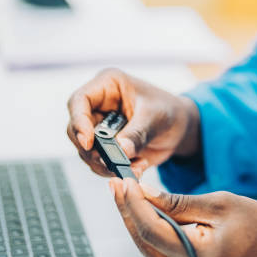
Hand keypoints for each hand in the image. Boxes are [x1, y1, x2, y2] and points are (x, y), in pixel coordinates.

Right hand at [67, 68, 199, 177]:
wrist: (180, 128)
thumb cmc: (169, 111)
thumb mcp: (156, 117)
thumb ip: (138, 133)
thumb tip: (120, 150)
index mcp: (108, 86)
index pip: (79, 101)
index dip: (78, 122)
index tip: (88, 142)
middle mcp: (98, 106)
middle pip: (76, 129)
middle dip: (92, 149)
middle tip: (111, 161)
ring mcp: (100, 128)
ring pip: (86, 150)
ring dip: (106, 163)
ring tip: (136, 164)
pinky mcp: (106, 147)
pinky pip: (99, 163)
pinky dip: (115, 170)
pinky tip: (138, 166)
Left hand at [109, 177, 256, 256]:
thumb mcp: (220, 204)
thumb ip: (178, 202)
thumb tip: (145, 193)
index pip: (151, 230)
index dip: (133, 204)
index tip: (123, 182)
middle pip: (144, 243)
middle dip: (128, 212)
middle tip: (117, 185)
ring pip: (150, 250)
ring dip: (137, 222)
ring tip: (127, 195)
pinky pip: (162, 255)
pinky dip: (152, 234)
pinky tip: (146, 213)